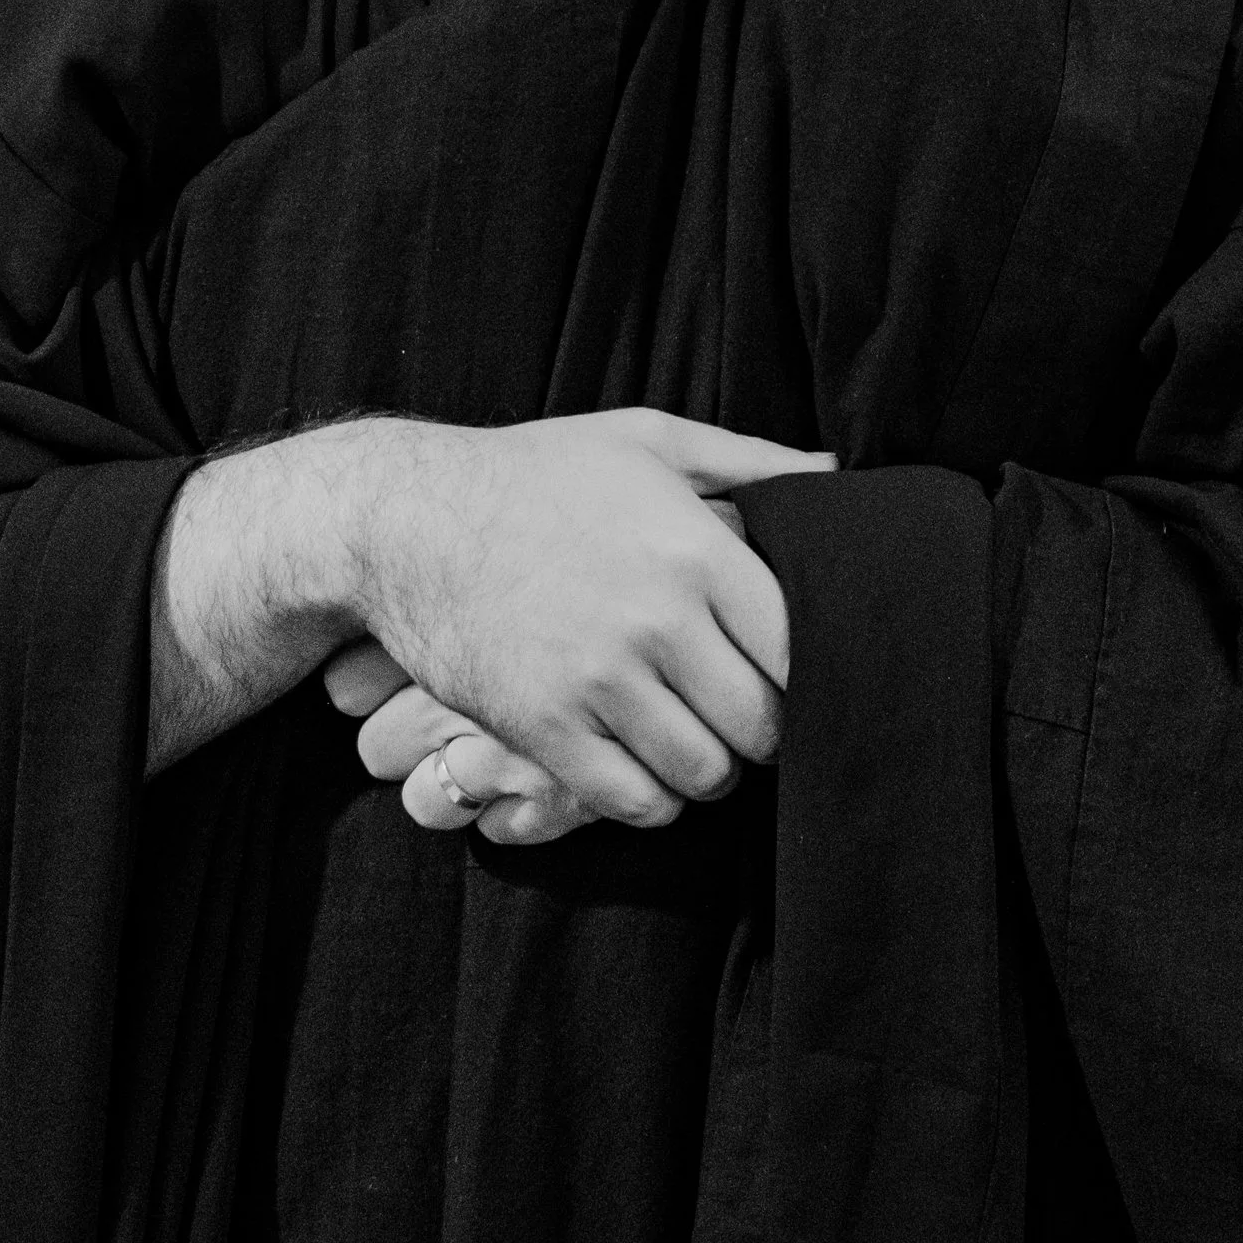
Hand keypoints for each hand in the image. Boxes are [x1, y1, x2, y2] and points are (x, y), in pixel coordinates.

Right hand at [336, 407, 827, 835]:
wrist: (407, 520)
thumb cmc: (537, 473)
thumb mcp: (646, 440)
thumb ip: (749, 461)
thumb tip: (835, 470)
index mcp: (695, 547)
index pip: (800, 649)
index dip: (808, 671)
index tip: (786, 671)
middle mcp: (656, 619)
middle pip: (762, 724)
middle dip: (763, 729)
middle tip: (741, 714)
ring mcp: (597, 679)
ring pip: (704, 774)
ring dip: (709, 769)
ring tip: (693, 740)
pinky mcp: (543, 728)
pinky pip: (635, 802)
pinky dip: (652, 797)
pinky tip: (641, 762)